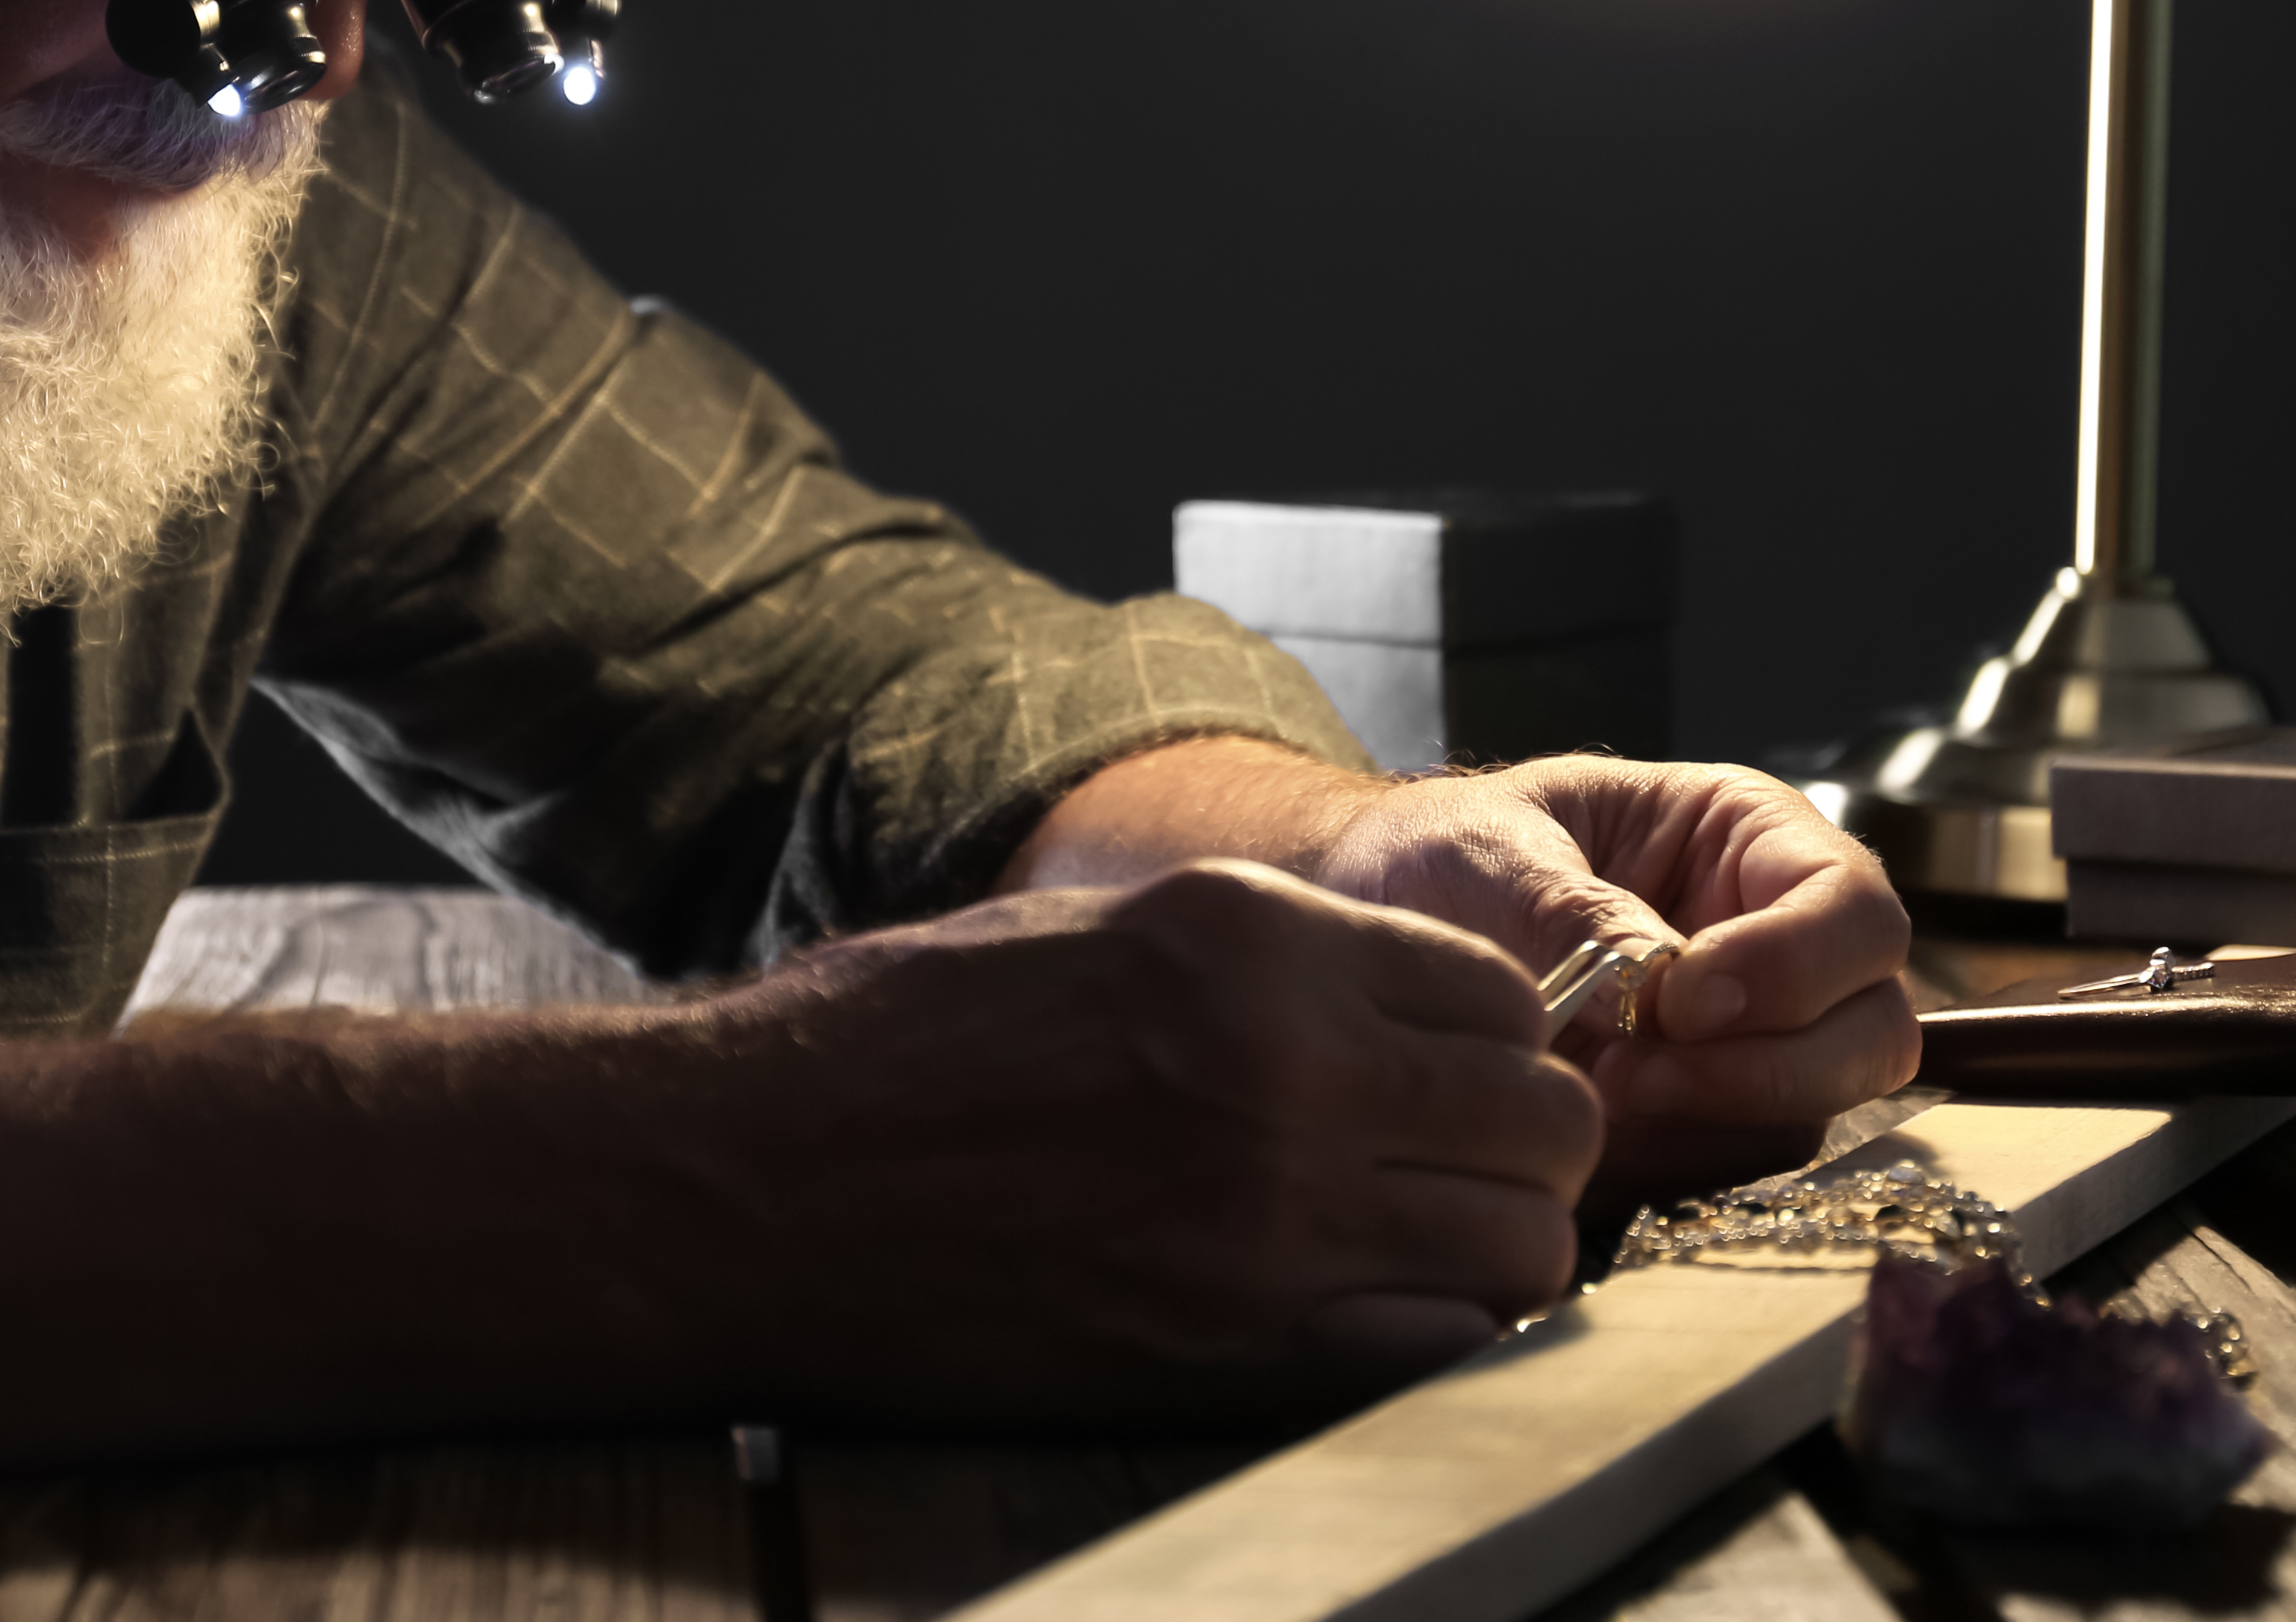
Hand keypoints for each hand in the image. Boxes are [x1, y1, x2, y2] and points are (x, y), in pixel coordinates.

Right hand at [686, 860, 1601, 1415]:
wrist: (750, 1183)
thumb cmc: (895, 1049)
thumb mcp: (1093, 936)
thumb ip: (1261, 970)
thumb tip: (1389, 1020)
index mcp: (1250, 943)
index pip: (1502, 994)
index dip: (1494, 1045)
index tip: (1450, 1085)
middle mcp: (1291, 1070)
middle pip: (1545, 1123)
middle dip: (1519, 1151)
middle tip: (1449, 1177)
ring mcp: (1274, 1219)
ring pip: (1526, 1252)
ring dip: (1493, 1257)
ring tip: (1411, 1256)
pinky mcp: (1240, 1351)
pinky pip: (1444, 1358)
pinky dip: (1436, 1350)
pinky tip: (1364, 1325)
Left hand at [1306, 756, 1916, 1188]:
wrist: (1381, 919)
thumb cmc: (1447, 853)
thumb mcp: (1494, 853)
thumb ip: (1576, 910)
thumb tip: (1660, 985)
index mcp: (1754, 840)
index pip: (1857, 912)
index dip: (1796, 966)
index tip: (1681, 999)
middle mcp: (1784, 944)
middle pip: (1871, 1035)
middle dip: (1766, 1069)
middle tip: (1633, 1072)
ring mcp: (1758, 1042)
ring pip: (1812, 1118)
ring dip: (1705, 1126)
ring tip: (1590, 1093)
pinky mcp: (1709, 1120)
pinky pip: (1737, 1171)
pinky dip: (1668, 1165)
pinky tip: (1586, 1130)